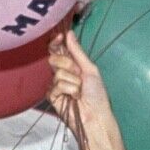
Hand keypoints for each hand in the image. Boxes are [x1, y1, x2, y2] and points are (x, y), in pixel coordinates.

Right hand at [48, 30, 126, 149]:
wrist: (95, 115)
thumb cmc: (97, 94)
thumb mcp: (90, 69)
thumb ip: (77, 52)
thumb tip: (69, 33)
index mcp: (72, 65)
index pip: (59, 49)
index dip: (57, 42)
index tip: (59, 37)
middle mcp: (62, 73)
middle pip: (55, 58)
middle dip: (69, 65)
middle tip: (79, 75)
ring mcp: (56, 84)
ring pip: (58, 72)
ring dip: (73, 81)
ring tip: (80, 91)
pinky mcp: (52, 95)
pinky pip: (56, 85)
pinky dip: (69, 90)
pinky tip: (74, 98)